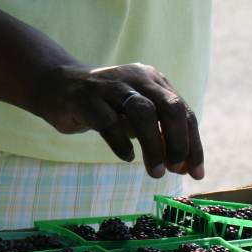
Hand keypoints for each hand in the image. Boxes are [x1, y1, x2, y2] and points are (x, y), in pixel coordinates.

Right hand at [38, 63, 203, 179]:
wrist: (55, 85)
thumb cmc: (105, 106)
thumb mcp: (136, 116)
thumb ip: (159, 134)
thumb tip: (182, 164)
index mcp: (154, 81)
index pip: (184, 112)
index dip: (193, 144)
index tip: (196, 173)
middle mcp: (137, 78)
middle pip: (170, 107)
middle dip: (179, 142)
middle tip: (176, 170)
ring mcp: (110, 86)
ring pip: (143, 112)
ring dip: (154, 146)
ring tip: (156, 172)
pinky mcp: (85, 98)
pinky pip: (108, 121)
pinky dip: (121, 143)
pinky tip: (126, 157)